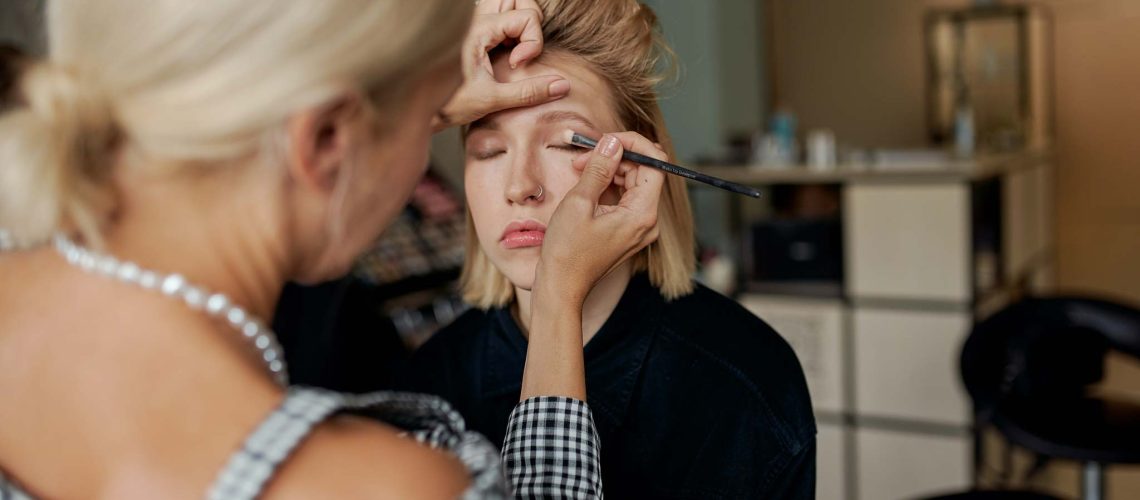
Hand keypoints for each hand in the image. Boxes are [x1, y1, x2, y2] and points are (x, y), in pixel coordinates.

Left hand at [433, 0, 569, 130]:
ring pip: (508, 4)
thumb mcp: (491, 99)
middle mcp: (476, 20)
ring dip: (519, 24)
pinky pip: (498, 17)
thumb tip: (562, 85)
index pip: (526, 17)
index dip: (532, 41)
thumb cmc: (446, 103)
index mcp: (479, 29)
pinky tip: (505, 54)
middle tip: (522, 53)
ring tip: (515, 51)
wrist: (416, 109)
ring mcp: (474, 25)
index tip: (519, 65)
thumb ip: (529, 92)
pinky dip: (510, 31)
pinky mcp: (472, 34)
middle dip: (530, 24)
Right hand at [535, 132, 665, 303]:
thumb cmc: (567, 251)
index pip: (655, 164)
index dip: (634, 144)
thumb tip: (612, 143)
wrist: (561, 286)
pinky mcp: (628, 231)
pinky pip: (626, 198)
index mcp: (642, 214)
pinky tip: (587, 184)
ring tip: (580, 169)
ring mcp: (639, 228)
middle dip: (617, 157)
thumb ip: (599, 169)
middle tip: (585, 155)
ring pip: (634, 183)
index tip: (608, 139)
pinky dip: (609, 186)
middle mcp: (648, 221)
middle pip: (644, 172)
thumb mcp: (579, 203)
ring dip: (610, 170)